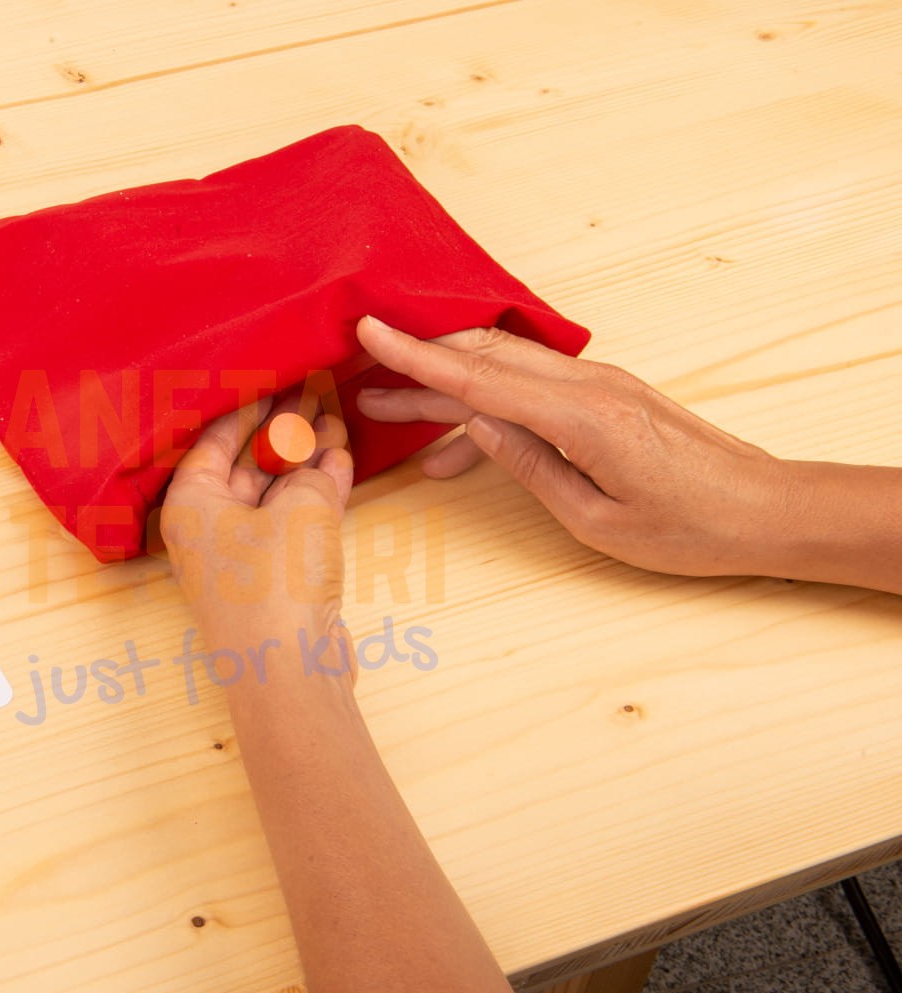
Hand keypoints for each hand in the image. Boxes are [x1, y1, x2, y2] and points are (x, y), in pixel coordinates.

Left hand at [160, 398, 353, 674]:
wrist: (289, 673)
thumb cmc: (276, 586)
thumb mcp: (301, 510)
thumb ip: (314, 473)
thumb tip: (327, 454)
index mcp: (191, 505)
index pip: (214, 440)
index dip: (249, 407)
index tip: (277, 379)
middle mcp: (207, 528)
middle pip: (245, 464)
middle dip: (282, 430)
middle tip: (316, 393)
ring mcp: (240, 556)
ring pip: (273, 492)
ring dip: (305, 460)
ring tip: (336, 421)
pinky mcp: (273, 578)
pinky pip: (292, 521)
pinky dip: (316, 493)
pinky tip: (341, 462)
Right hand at [354, 316, 788, 577]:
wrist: (766, 510)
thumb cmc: (688, 528)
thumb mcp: (595, 518)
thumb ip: (530, 465)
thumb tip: (478, 423)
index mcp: (582, 416)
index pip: (479, 377)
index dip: (416, 355)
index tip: (368, 331)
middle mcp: (589, 385)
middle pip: (484, 357)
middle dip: (417, 365)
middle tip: (360, 379)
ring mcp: (599, 383)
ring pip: (504, 366)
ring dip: (446, 382)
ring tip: (392, 410)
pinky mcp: (606, 394)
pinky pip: (530, 385)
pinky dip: (486, 401)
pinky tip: (458, 444)